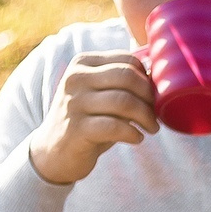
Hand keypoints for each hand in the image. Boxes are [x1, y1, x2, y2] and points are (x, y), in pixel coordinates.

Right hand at [25, 50, 159, 184]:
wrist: (53, 151)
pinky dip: (133, 133)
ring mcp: (74, 103)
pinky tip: (137, 138)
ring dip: (146, 117)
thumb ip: (121, 81)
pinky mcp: (76, 129)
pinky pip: (115, 126)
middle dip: (149, 96)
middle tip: (155, 114)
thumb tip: (157, 74)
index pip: (127, 59)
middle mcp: (76, 78)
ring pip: (124, 101)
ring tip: (151, 128)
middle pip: (127, 76)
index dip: (147, 78)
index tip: (154, 97)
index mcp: (82, 63)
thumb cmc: (87, 120)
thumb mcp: (99, 94)